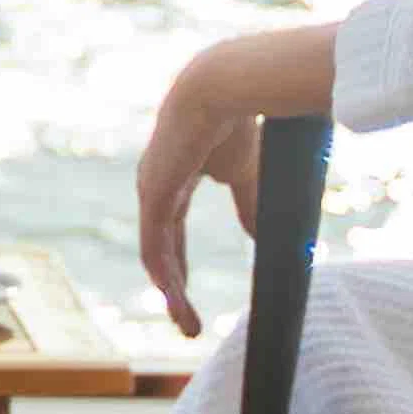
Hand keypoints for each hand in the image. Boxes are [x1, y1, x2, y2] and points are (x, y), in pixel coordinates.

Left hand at [134, 57, 263, 336]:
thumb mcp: (245, 174)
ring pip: (157, 256)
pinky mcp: (154, 195)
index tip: (188, 295)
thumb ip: (248, 205)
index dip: (181, 264)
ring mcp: (152, 190)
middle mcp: (157, 186)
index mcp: (176, 177)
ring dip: (172, 293)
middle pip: (162, 249)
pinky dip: (166, 276)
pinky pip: (155, 247)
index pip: (172, 230)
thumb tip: (260, 239)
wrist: (226, 88)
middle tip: (188, 323)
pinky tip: (176, 299)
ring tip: (188, 325)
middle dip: (174, 288)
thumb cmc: (238, 121)